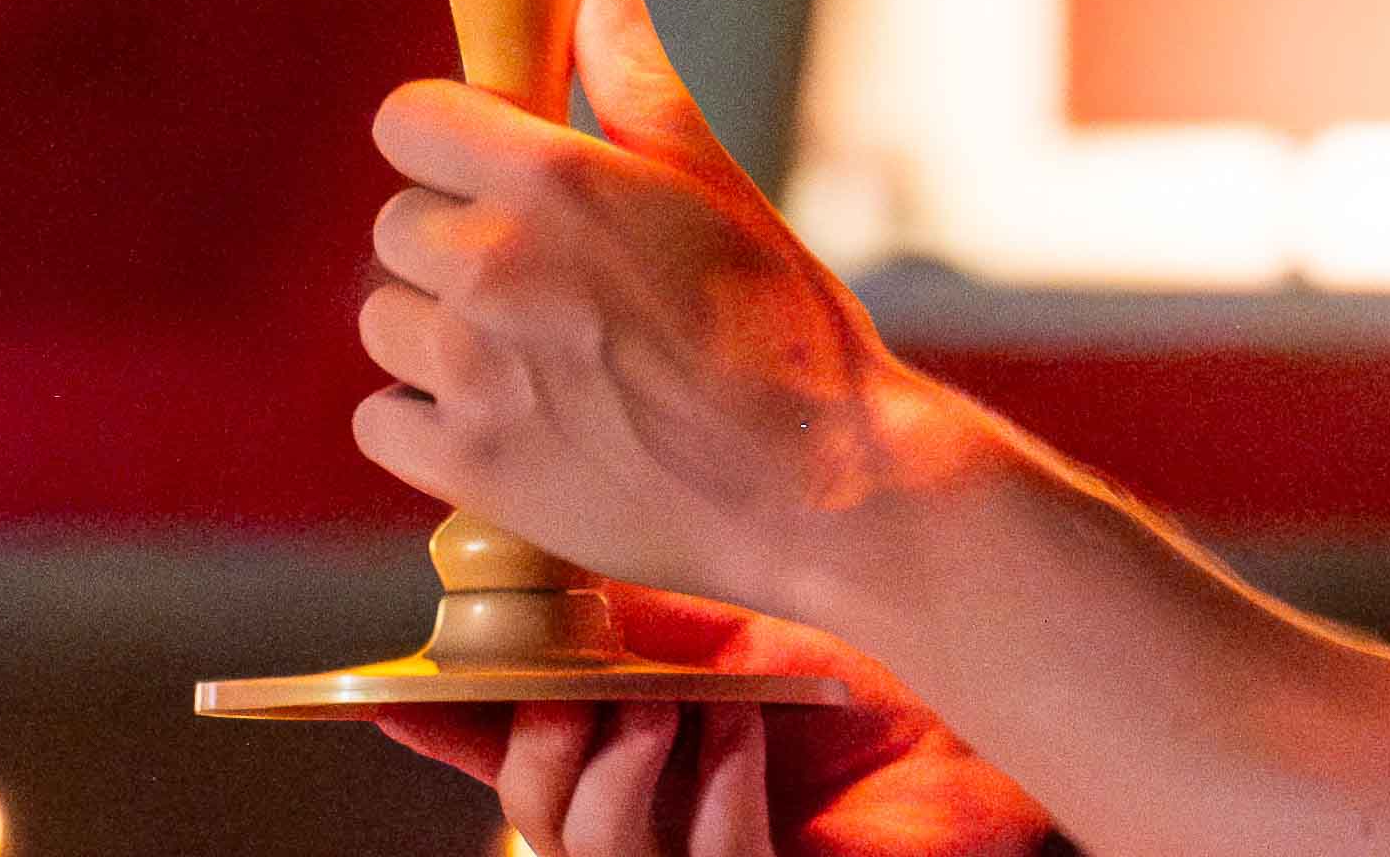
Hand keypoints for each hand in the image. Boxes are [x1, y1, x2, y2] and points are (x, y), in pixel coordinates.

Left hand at [356, 0, 955, 614]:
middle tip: (541, 279)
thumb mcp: (709, 175)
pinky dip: (427, 420)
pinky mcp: (465, 469)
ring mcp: (472, 374)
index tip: (486, 168)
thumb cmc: (777, 323)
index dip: (446, 139)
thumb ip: (631, 64)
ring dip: (436, 332)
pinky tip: (507, 417)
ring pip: (384, 322)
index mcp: (552, 179)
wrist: (817, 484)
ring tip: (531, 353)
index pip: (406, 121)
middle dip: (453, 241)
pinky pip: (381, 418)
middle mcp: (494, 267)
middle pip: (395, 226)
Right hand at [383, 585, 1054, 856]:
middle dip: (540, 751)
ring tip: (682, 714)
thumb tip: (529, 571)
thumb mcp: (742, 627)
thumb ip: (638, 619)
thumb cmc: (885, 665)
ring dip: (624, 780)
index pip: (518, 751)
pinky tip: (743, 755)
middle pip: (536, 818)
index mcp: (642, 745)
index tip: (391, 694)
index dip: (453, 733)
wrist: (998, 695)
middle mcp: (663, 817)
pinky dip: (713, 811)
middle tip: (585, 692)